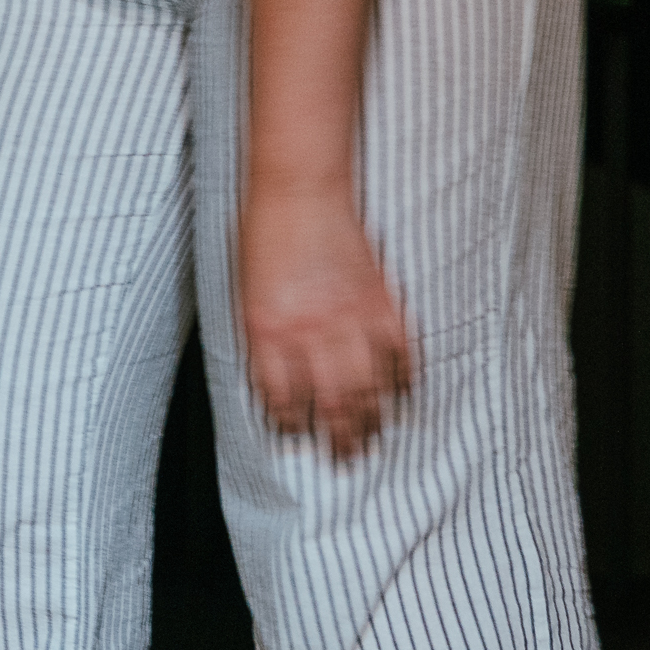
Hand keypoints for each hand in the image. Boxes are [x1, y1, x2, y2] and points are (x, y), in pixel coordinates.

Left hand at [238, 181, 410, 458]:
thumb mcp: (246, 293)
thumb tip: (278, 382)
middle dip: (340, 437)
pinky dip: (404, 376)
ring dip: (374, 418)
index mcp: (266, 332)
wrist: (299, 189)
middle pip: (330, 402)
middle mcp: (309, 333)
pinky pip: (399, 351)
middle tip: (346, 459)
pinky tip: (404, 393)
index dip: (291, 425)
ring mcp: (349, 318)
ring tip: (375, 438)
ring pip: (368, 386)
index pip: (281, 398)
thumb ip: (263, 338)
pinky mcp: (380, 301)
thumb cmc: (264, 236)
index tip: (297, 440)